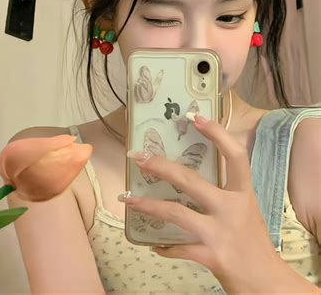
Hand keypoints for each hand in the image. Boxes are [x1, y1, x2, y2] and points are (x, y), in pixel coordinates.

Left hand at [121, 116, 309, 292]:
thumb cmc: (252, 241)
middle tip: (136, 156)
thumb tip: (188, 173)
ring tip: (127, 199)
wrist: (268, 283)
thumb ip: (224, 191)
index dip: (217, 134)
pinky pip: (178, 247)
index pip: (235, 156)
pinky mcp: (211, 256)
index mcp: (242, 193)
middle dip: (159, 166)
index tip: (195, 117)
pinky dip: (164, 246)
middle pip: (190, 180)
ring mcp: (219, 232)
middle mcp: (231, 208)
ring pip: (175, 212)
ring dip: (147, 206)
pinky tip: (153, 244)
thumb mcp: (244, 209)